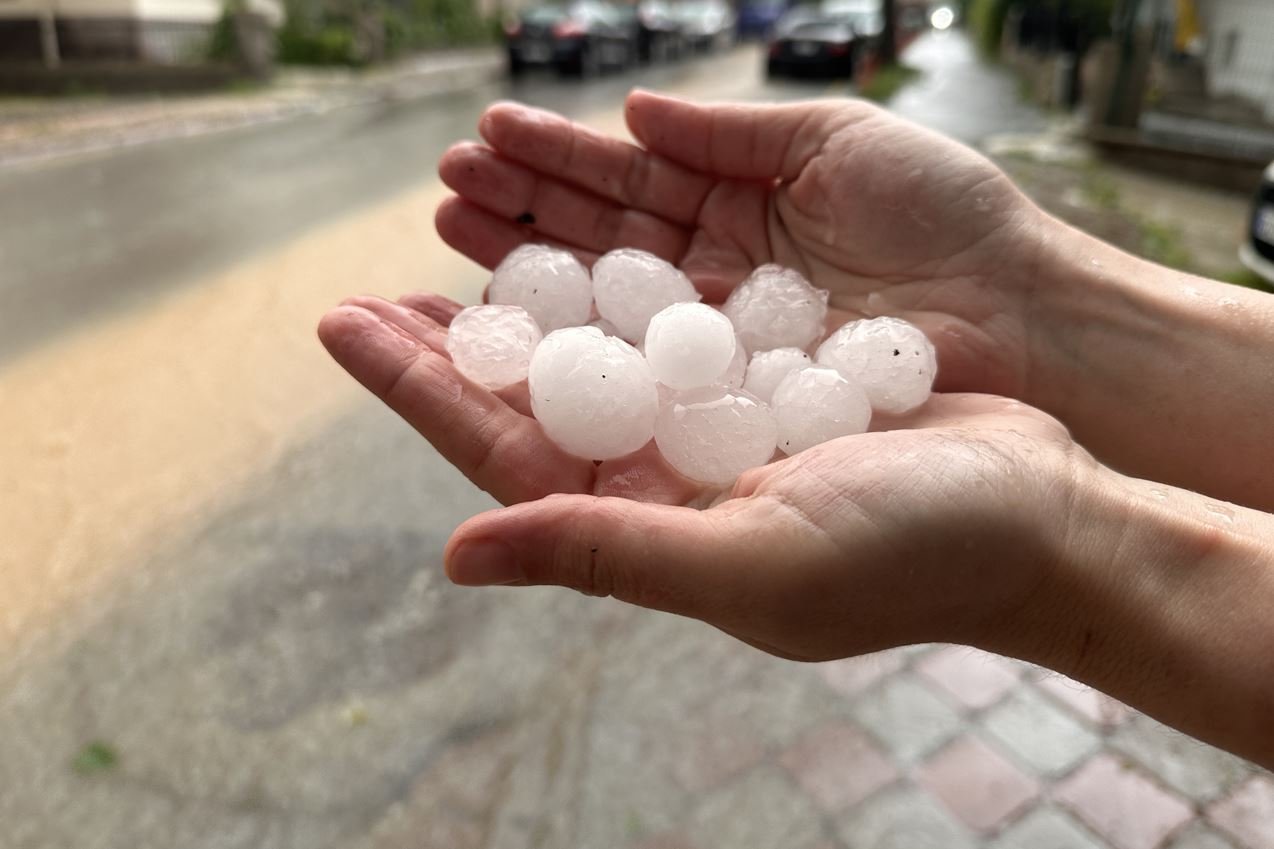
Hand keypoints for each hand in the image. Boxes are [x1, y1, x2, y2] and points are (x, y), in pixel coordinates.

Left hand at [317, 293, 1084, 659]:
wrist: (1042, 510)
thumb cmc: (905, 553)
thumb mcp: (744, 562)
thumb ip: (601, 551)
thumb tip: (455, 558)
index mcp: (644, 520)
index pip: (499, 445)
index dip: (416, 383)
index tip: (344, 319)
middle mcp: (666, 472)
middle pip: (533, 389)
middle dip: (452, 334)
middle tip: (378, 274)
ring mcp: (717, 420)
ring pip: (596, 340)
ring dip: (530, 285)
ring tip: (469, 224)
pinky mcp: (770, 374)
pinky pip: (673, 310)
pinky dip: (624, 268)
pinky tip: (586, 230)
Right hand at [436, 90, 1050, 398]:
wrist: (1023, 319)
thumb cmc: (947, 223)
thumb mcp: (834, 145)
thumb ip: (731, 135)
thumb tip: (637, 114)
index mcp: (738, 212)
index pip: (625, 186)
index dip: (554, 164)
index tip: (480, 143)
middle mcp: (712, 284)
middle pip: (597, 248)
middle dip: (518, 215)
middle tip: (442, 191)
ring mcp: (713, 348)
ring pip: (602, 308)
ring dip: (525, 271)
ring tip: (449, 233)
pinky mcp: (724, 405)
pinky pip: (634, 374)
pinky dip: (572, 349)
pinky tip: (509, 320)